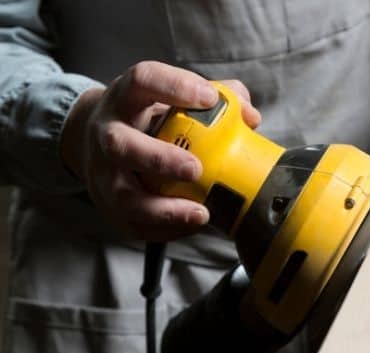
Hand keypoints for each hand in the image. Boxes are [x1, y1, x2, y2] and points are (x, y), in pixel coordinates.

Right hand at [61, 61, 260, 240]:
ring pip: (123, 195)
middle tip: (195, 169)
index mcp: (127, 98)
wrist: (96, 142)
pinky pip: (133, 225)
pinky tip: (191, 224)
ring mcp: (104, 173)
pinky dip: (164, 229)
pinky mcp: (109, 206)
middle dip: (159, 160)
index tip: (209, 99)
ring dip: (163, 208)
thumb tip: (249, 115)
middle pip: (121, 146)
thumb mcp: (172, 98)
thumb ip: (218, 98)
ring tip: (200, 212)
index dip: (174, 86)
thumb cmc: (148, 119)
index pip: (143, 81)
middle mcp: (107, 134)